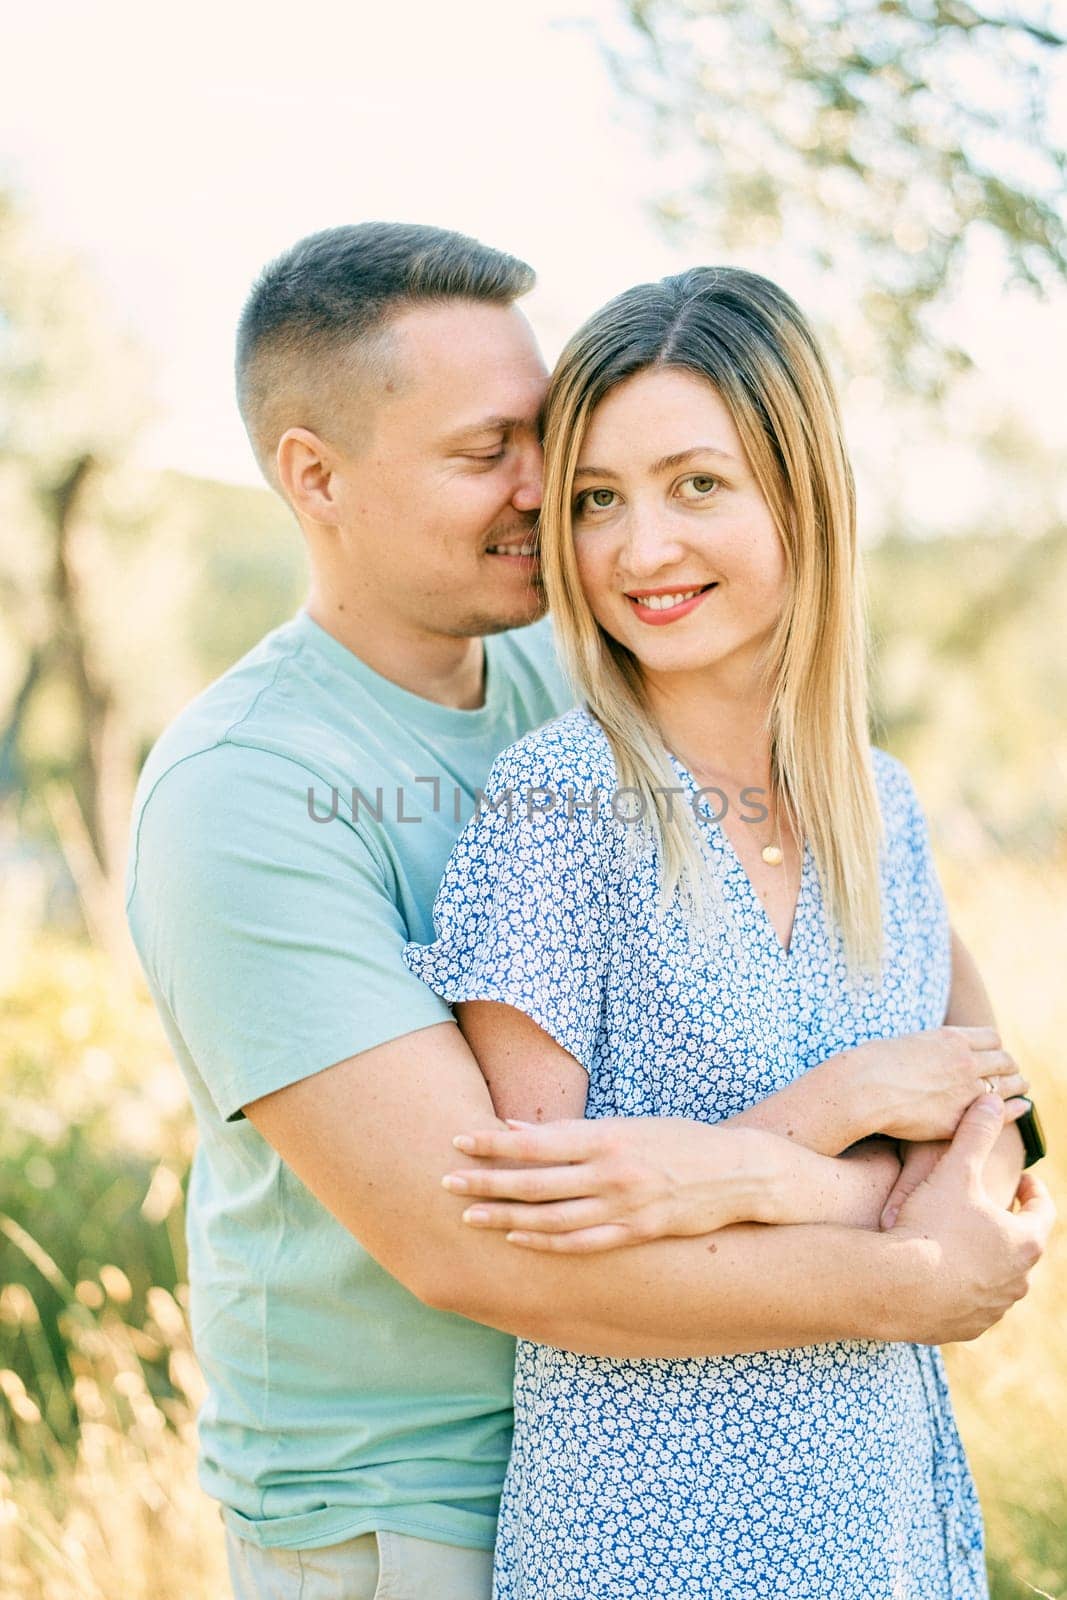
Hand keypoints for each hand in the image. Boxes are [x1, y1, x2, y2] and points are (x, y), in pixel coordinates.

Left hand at [442, 1116, 779, 1251]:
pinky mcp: (638, 1233)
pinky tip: (519, 1239)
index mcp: (606, 1136)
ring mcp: (624, 1206)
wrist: (740, 1172)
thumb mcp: (627, 1125)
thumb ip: (572, 1131)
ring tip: (470, 1218)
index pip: (536, 1141)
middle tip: (445, 1183)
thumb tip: (518, 1127)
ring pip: (551, 1218)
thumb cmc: (679, 1141)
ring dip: (506, 1218)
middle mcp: (610, 1171)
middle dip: (486, 1184)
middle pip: (534, 1182)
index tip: (457, 1140)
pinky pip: (583, 1243)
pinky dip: (547, 1243)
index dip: (493, 1143)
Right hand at [854, 1026, 1028, 1142]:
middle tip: (1010, 1074)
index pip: (992, 1038)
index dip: (995, 1048)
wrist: (862, 1088)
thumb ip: (931, 1047)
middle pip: (1005, 1060)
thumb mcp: (907, 1042)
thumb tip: (935, 1053)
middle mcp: (965, 1061)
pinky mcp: (960, 1118)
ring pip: (1008, 1084)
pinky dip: (1016, 1109)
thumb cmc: (873, 1064)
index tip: (993, 1056)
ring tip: (1019, 1089)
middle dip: (1009, 1067)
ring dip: (1016, 1086)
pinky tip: (1022, 1108)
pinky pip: (1001, 1112)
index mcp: (951, 1039)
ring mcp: (966, 1090)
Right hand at [887, 1096, 1053, 1343]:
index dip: (1034, 1190)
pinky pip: (972, 1304)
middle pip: (1023, 1247)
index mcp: (1024, 1241)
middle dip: (1009, 1225)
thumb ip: (976, 1134)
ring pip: (999, 1279)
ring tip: (964, 1241)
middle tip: (991, 1207)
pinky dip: (963, 1287)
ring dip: (988, 1259)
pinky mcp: (966, 1328)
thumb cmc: (931, 1225)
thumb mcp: (954, 1171)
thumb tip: (991, 1099)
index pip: (1043, 1211)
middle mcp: (1018, 1281)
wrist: (896, 1287)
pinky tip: (941, 1274)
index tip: (1024, 1179)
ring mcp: (993, 1308)